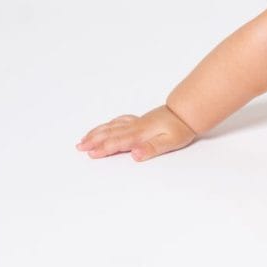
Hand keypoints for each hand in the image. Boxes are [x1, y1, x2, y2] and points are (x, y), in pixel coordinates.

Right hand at [76, 105, 197, 161]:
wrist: (187, 111)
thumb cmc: (180, 128)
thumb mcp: (170, 142)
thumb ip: (152, 148)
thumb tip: (135, 154)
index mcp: (141, 133)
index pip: (119, 142)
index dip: (104, 148)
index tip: (91, 153)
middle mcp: (135, 126)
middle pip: (110, 133)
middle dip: (94, 140)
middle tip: (79, 147)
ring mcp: (136, 122)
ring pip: (112, 126)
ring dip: (97, 133)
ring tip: (84, 140)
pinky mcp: (139, 120)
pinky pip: (118, 121)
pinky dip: (107, 125)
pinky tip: (104, 128)